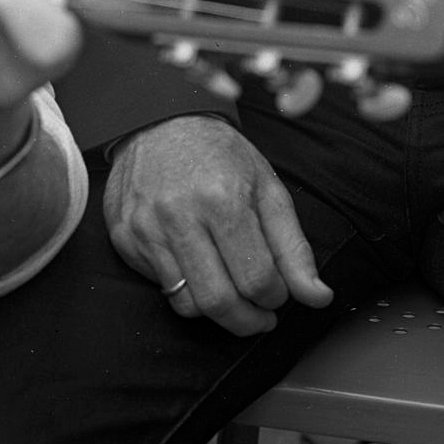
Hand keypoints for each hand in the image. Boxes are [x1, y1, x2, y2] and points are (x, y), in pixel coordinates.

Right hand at [103, 116, 332, 337]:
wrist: (159, 122)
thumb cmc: (220, 155)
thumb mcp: (268, 189)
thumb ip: (294, 248)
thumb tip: (319, 298)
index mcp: (222, 199)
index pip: (257, 279)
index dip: (276, 297)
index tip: (278, 293)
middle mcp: (178, 216)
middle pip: (219, 302)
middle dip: (249, 322)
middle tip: (261, 317)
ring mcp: (146, 229)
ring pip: (188, 305)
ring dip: (218, 311)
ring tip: (233, 294)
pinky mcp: (125, 239)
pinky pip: (162, 288)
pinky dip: (187, 290)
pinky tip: (200, 269)